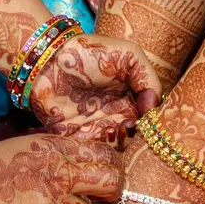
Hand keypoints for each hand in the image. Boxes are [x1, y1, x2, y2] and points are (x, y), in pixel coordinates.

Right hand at [0, 134, 123, 203]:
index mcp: (53, 152)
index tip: (111, 173)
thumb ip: (61, 153)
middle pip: (108, 186)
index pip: (104, 157)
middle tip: (106, 194)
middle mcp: (56, 179)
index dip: (114, 167)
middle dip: (111, 191)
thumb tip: (93, 162)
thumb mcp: (27, 146)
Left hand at [30, 34, 161, 147]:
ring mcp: (95, 127)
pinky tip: (101, 134)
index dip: (149, 123)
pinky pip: (91, 150)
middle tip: (127, 125)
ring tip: (113, 128)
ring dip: (117, 143)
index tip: (145, 118)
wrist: (50, 59)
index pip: (146, 119)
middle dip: (133, 135)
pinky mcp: (76, 136)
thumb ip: (149, 77)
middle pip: (132, 136)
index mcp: (129, 99)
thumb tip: (154, 107)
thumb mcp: (129, 56)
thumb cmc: (90, 53)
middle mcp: (114, 115)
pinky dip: (99, 148)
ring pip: (114, 146)